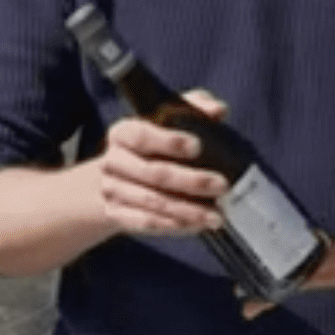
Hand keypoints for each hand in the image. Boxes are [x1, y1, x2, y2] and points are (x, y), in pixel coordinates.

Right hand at [95, 91, 229, 236]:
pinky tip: (198, 225)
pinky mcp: (117, 214)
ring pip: (153, 203)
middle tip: (222, 185)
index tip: (197, 146)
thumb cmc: (152, 144)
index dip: (169, 141)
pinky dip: (174, 226)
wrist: (117, 178)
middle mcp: (113, 161)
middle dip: (190, 181)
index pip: (142, 135)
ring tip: (217, 215)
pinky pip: (147, 223)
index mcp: (123, 133)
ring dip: (188, 211)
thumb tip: (218, 110)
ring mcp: (112, 190)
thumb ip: (193, 107)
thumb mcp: (168, 119)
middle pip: (153, 173)